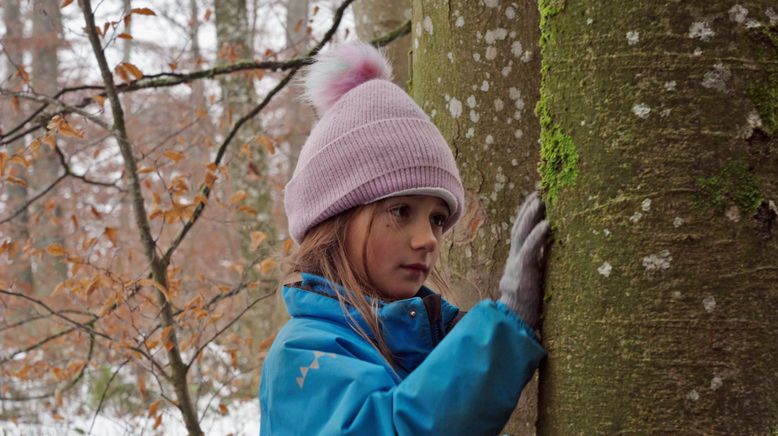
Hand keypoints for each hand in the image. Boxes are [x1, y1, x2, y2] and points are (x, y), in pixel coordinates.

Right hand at [498, 191, 548, 328]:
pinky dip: (538, 236)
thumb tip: (547, 254)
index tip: (534, 200)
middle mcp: (514, 260)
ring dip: (530, 216)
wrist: (516, 323)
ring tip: (540, 201)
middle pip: (518, 229)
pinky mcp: (523, 273)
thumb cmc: (527, 306)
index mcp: (516, 262)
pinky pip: (530, 250)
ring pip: (521, 235)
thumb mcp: (531, 282)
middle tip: (538, 193)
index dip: (525, 217)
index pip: (519, 234)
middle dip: (527, 210)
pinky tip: (546, 224)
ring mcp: (517, 265)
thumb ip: (535, 267)